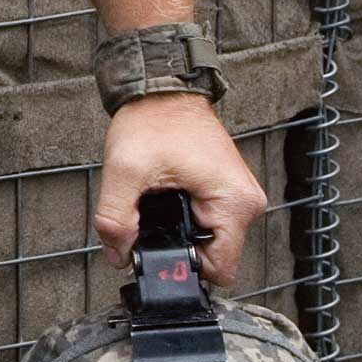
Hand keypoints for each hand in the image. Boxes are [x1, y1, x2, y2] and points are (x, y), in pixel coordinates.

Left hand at [93, 94, 268, 289]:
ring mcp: (237, 198)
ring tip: (156, 202)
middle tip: (148, 216)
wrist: (162, 91)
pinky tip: (164, 198)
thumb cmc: (153, 121)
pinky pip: (205, 223)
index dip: (181, 266)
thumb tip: (119, 254)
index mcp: (234, 203)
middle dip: (175, 245)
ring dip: (177, 231)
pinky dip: (182, 218)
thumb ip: (115, 219)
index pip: (219, 270)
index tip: (154, 246)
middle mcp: (245, 204)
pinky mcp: (226, 193)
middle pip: (211, 257)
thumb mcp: (124, 170)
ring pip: (206, 241)